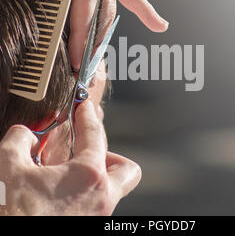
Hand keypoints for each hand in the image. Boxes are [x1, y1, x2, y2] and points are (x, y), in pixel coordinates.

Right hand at [0, 62, 140, 215]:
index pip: (95, 134)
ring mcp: (98, 219)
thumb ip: (19, 140)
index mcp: (88, 176)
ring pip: (115, 191)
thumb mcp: (7, 168)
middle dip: (112, 157)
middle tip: (90, 153)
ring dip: (100, 177)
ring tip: (72, 175)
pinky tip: (62, 195)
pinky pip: (98, 206)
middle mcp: (102, 198)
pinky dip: (87, 194)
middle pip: (127, 170)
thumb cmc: (12, 213)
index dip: (87, 115)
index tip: (85, 106)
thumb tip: (26, 134)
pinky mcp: (89, 229)